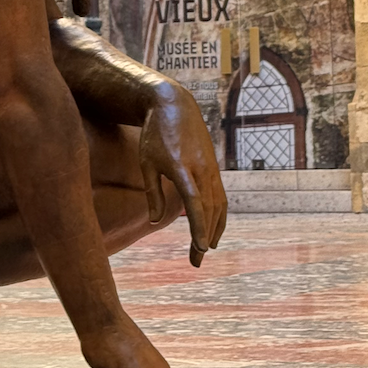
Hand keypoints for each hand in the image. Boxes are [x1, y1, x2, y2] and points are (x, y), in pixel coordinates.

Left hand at [139, 84, 227, 265]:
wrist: (174, 106)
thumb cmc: (154, 134)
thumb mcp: (146, 162)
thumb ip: (152, 192)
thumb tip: (154, 221)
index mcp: (182, 168)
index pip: (194, 203)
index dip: (198, 227)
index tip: (201, 248)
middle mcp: (201, 170)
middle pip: (208, 210)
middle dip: (203, 238)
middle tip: (196, 262)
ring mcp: (211, 169)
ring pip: (218, 206)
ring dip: (213, 231)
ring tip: (203, 252)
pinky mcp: (214, 169)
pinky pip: (221, 198)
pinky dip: (219, 217)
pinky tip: (214, 233)